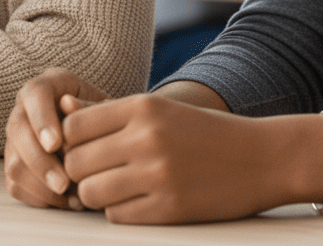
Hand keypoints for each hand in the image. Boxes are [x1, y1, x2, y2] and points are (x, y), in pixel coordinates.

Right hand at [5, 67, 109, 209]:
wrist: (94, 129)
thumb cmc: (101, 115)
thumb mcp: (101, 105)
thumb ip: (88, 106)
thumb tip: (69, 106)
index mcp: (45, 85)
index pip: (35, 94)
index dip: (41, 119)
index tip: (55, 145)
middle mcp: (23, 109)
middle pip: (18, 132)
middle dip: (40, 162)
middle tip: (64, 184)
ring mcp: (15, 138)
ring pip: (14, 163)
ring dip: (41, 186)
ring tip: (72, 198)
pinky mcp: (15, 164)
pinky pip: (16, 185)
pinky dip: (40, 198)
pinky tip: (66, 202)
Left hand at [60, 94, 280, 223]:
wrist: (260, 157)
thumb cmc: (202, 131)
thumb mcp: (158, 111)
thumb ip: (109, 112)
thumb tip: (62, 108)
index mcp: (143, 106)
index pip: (73, 127)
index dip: (71, 142)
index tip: (84, 149)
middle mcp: (146, 137)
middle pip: (76, 163)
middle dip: (79, 173)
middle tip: (96, 173)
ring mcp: (157, 174)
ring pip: (91, 193)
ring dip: (96, 195)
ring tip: (116, 188)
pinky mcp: (168, 208)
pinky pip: (117, 216)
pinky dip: (120, 211)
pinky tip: (139, 200)